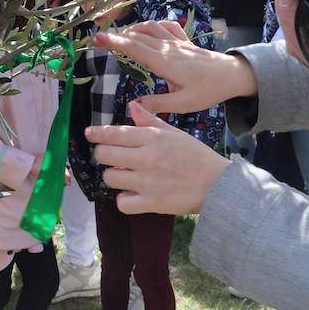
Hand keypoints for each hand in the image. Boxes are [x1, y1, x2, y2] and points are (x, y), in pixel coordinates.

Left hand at [85, 100, 229, 215]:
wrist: (219, 185)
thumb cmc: (197, 157)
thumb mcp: (175, 133)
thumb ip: (150, 121)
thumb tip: (132, 106)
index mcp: (153, 138)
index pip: (113, 133)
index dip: (96, 133)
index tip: (89, 134)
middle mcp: (147, 158)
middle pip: (104, 154)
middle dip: (103, 154)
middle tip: (111, 157)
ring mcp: (148, 182)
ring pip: (110, 177)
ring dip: (114, 176)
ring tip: (125, 175)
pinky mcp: (152, 203)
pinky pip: (122, 203)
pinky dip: (124, 200)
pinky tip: (132, 195)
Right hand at [93, 19, 255, 113]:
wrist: (233, 75)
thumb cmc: (209, 91)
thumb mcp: (184, 103)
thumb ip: (158, 103)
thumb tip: (133, 105)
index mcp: (165, 63)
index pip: (134, 48)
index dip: (114, 42)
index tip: (97, 38)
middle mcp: (169, 48)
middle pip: (137, 35)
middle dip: (116, 35)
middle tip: (99, 39)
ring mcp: (177, 42)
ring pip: (150, 27)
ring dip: (132, 29)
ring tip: (119, 37)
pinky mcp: (184, 41)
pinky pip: (165, 26)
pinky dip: (152, 25)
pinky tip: (147, 30)